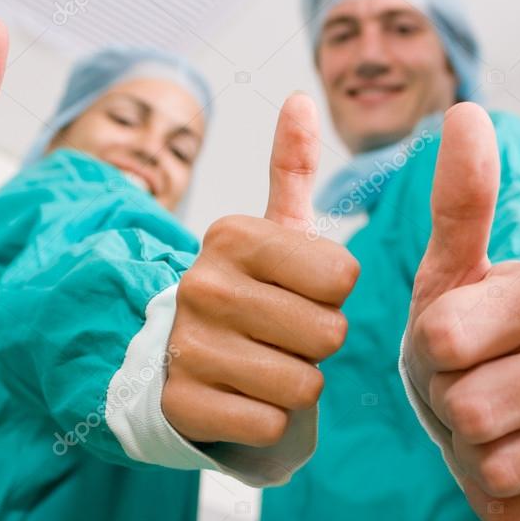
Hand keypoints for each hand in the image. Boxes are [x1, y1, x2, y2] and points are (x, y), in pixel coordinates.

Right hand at [164, 94, 359, 447]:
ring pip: (304, 385)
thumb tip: (302, 96)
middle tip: (281, 334)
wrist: (175, 359)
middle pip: (329, 334)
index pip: (344, 278)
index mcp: (233, 236)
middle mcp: (203, 285)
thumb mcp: (271, 234)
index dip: (333, 295)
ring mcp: (186, 346)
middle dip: (318, 344)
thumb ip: (292, 169)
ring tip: (262, 364)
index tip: (299, 292)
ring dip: (296, 385)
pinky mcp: (182, 405)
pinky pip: (272, 424)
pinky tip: (241, 397)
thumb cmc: (247, 293)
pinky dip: (269, 420)